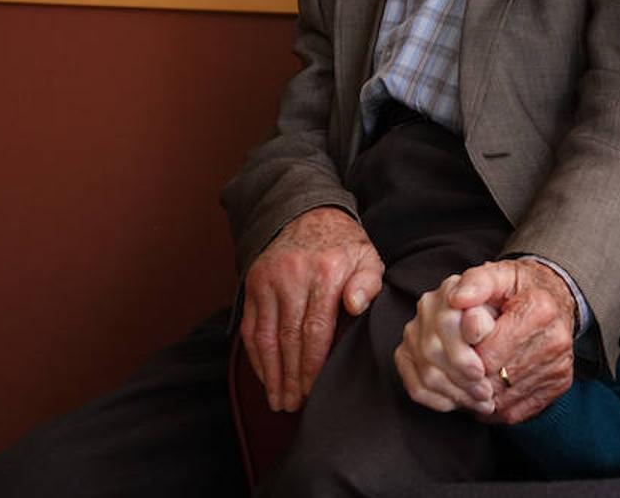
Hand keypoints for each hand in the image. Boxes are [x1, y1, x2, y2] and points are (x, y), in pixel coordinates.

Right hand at [240, 206, 383, 411]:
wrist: (307, 213)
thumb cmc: (344, 245)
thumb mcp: (368, 257)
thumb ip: (368, 282)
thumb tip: (355, 306)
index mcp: (325, 272)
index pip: (315, 329)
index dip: (312, 364)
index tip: (313, 390)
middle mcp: (292, 276)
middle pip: (288, 338)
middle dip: (291, 376)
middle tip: (293, 404)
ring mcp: (268, 280)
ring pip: (265, 336)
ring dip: (271, 373)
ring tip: (278, 400)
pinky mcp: (252, 283)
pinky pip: (251, 326)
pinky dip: (256, 356)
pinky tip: (265, 376)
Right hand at [394, 274, 498, 414]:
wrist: (506, 314)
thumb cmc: (509, 303)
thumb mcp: (508, 289)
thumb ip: (488, 299)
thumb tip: (472, 323)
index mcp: (452, 288)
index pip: (445, 323)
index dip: (462, 354)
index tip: (481, 371)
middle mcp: (428, 307)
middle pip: (432, 352)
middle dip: (461, 378)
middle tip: (487, 392)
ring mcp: (414, 331)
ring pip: (427, 372)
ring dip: (456, 393)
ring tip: (482, 401)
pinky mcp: (407, 355)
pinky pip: (416, 387)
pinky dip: (441, 401)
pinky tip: (462, 402)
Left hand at [395, 258, 575, 423]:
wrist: (557, 299)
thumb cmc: (520, 289)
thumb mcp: (498, 275)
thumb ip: (475, 282)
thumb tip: (456, 299)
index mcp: (539, 310)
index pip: (488, 351)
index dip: (465, 354)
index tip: (459, 347)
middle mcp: (554, 341)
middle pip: (495, 379)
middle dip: (470, 377)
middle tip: (458, 367)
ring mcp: (558, 367)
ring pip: (502, 400)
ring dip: (478, 396)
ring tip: (469, 379)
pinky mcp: (559, 385)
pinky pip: (516, 411)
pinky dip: (494, 406)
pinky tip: (487, 387)